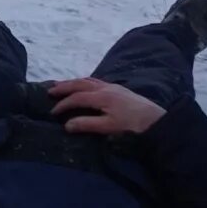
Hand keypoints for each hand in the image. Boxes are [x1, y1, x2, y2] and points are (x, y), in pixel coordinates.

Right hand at [46, 77, 164, 137]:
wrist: (156, 120)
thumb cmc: (132, 125)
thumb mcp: (109, 127)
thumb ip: (87, 124)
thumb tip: (66, 125)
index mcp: (101, 96)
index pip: (76, 98)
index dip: (63, 104)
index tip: (52, 112)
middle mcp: (105, 87)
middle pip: (80, 83)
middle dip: (64, 86)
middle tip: (50, 90)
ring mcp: (113, 86)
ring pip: (88, 80)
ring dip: (74, 82)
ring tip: (63, 85)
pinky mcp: (119, 89)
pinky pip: (96, 81)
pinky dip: (85, 82)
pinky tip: (85, 86)